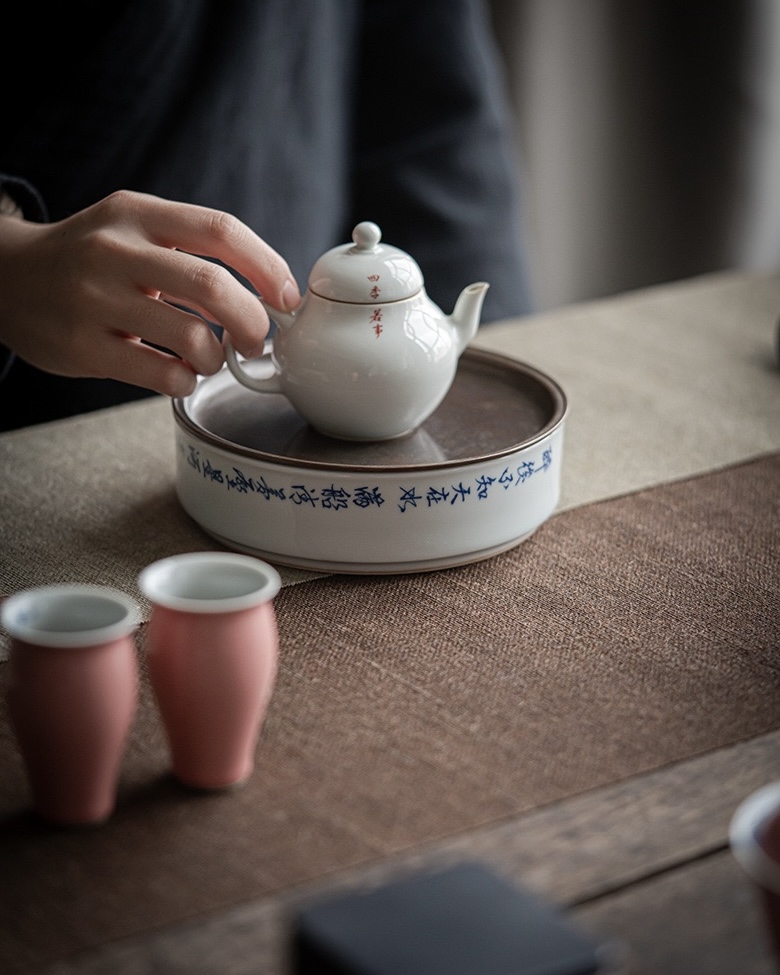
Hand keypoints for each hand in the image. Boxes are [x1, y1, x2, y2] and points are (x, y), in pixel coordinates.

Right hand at [0, 189, 300, 397]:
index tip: (287, 298)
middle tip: (256, 339)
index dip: (267, 266)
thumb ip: (191, 251)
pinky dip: (185, 382)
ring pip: (190, 337)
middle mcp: (114, 250)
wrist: (8, 278)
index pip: (221, 230)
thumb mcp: (134, 230)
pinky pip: (159, 374)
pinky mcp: (81, 346)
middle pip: (212, 285)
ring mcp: (93, 299)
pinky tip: (179, 376)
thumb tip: (270, 295)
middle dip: (251, 321)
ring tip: (209, 359)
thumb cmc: (91, 259)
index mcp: (137, 215)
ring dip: (217, 358)